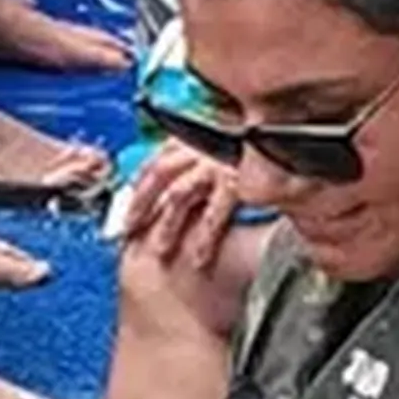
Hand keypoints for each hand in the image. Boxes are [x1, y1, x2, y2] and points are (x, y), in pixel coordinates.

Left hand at [115, 145, 248, 272]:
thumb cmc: (238, 152)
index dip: (136, 190)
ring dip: (167, 225)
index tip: (126, 214)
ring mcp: (213, 164)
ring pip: (180, 195)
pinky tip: (198, 259)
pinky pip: (213, 215)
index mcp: (187, 139)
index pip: (152, 163)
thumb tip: (160, 193)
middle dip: (141, 205)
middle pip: (159, 174)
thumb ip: (186, 166)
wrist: (273, 143)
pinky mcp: (233, 182)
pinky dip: (204, 239)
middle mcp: (197, 147)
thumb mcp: (208, 151)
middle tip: (129, 232)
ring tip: (159, 251)